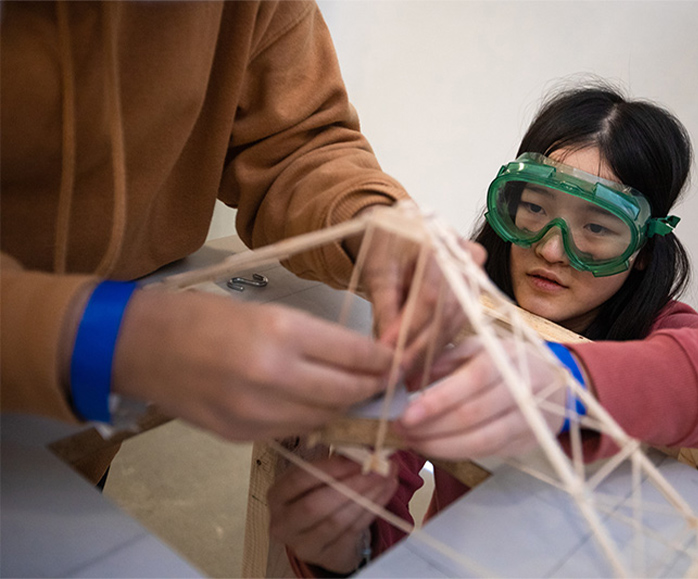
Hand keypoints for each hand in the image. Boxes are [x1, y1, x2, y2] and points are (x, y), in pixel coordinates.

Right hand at [112, 289, 393, 440]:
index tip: (395, 360)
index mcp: (281, 331)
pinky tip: (316, 407)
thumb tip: (356, 359)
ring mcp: (256, 412)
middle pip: (347, 392)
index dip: (382, 360)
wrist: (139, 345)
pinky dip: (311, 420)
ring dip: (344, 407)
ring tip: (356, 396)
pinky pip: (293, 431)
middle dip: (372, 388)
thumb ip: (312, 339)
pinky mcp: (242, 436)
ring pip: (325, 418)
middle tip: (386, 382)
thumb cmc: (201, 316)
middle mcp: (274, 375)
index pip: (355, 354)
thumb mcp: (265, 310)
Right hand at [268, 455, 397, 573]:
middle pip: (317, 505)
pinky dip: (373, 509)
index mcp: (277, 496)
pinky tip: (386, 491)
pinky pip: (353, 531)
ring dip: (368, 496)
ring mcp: (303, 544)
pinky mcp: (326, 556)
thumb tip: (365, 445)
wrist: (321, 536)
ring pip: (338, 520)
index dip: (331, 467)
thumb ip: (335, 462)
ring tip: (388, 477)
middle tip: (379, 468)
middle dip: (352, 484)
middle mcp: (283, 523)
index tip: (359, 456)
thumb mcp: (317, 478)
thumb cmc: (319, 495)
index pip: (299, 479)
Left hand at [346, 206, 486, 387]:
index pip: (429, 296)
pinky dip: (437, 343)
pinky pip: (458, 322)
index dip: (408, 328)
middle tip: (396, 371)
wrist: (402, 227)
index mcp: (440, 242)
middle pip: (445, 312)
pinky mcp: (474, 291)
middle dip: (419, 347)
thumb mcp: (378, 270)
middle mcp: (465, 258)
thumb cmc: (388, 241)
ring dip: (429, 350)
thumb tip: (385, 347)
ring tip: (405, 371)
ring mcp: (474, 275)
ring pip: (454, 322)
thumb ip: (384, 307)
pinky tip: (420, 361)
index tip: (388, 352)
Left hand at [394, 337, 566, 458]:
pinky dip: (457, 452)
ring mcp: (527, 419)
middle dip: (431, 427)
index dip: (438, 400)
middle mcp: (521, 389)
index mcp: (506, 358)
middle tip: (401, 430)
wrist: (557, 383)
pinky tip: (435, 447)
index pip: (472, 381)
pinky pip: (488, 451)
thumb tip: (409, 380)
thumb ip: (445, 359)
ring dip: (441, 446)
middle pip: (473, 415)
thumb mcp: (480, 347)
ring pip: (481, 440)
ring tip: (413, 442)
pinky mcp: (527, 441)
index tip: (406, 414)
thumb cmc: (508, 361)